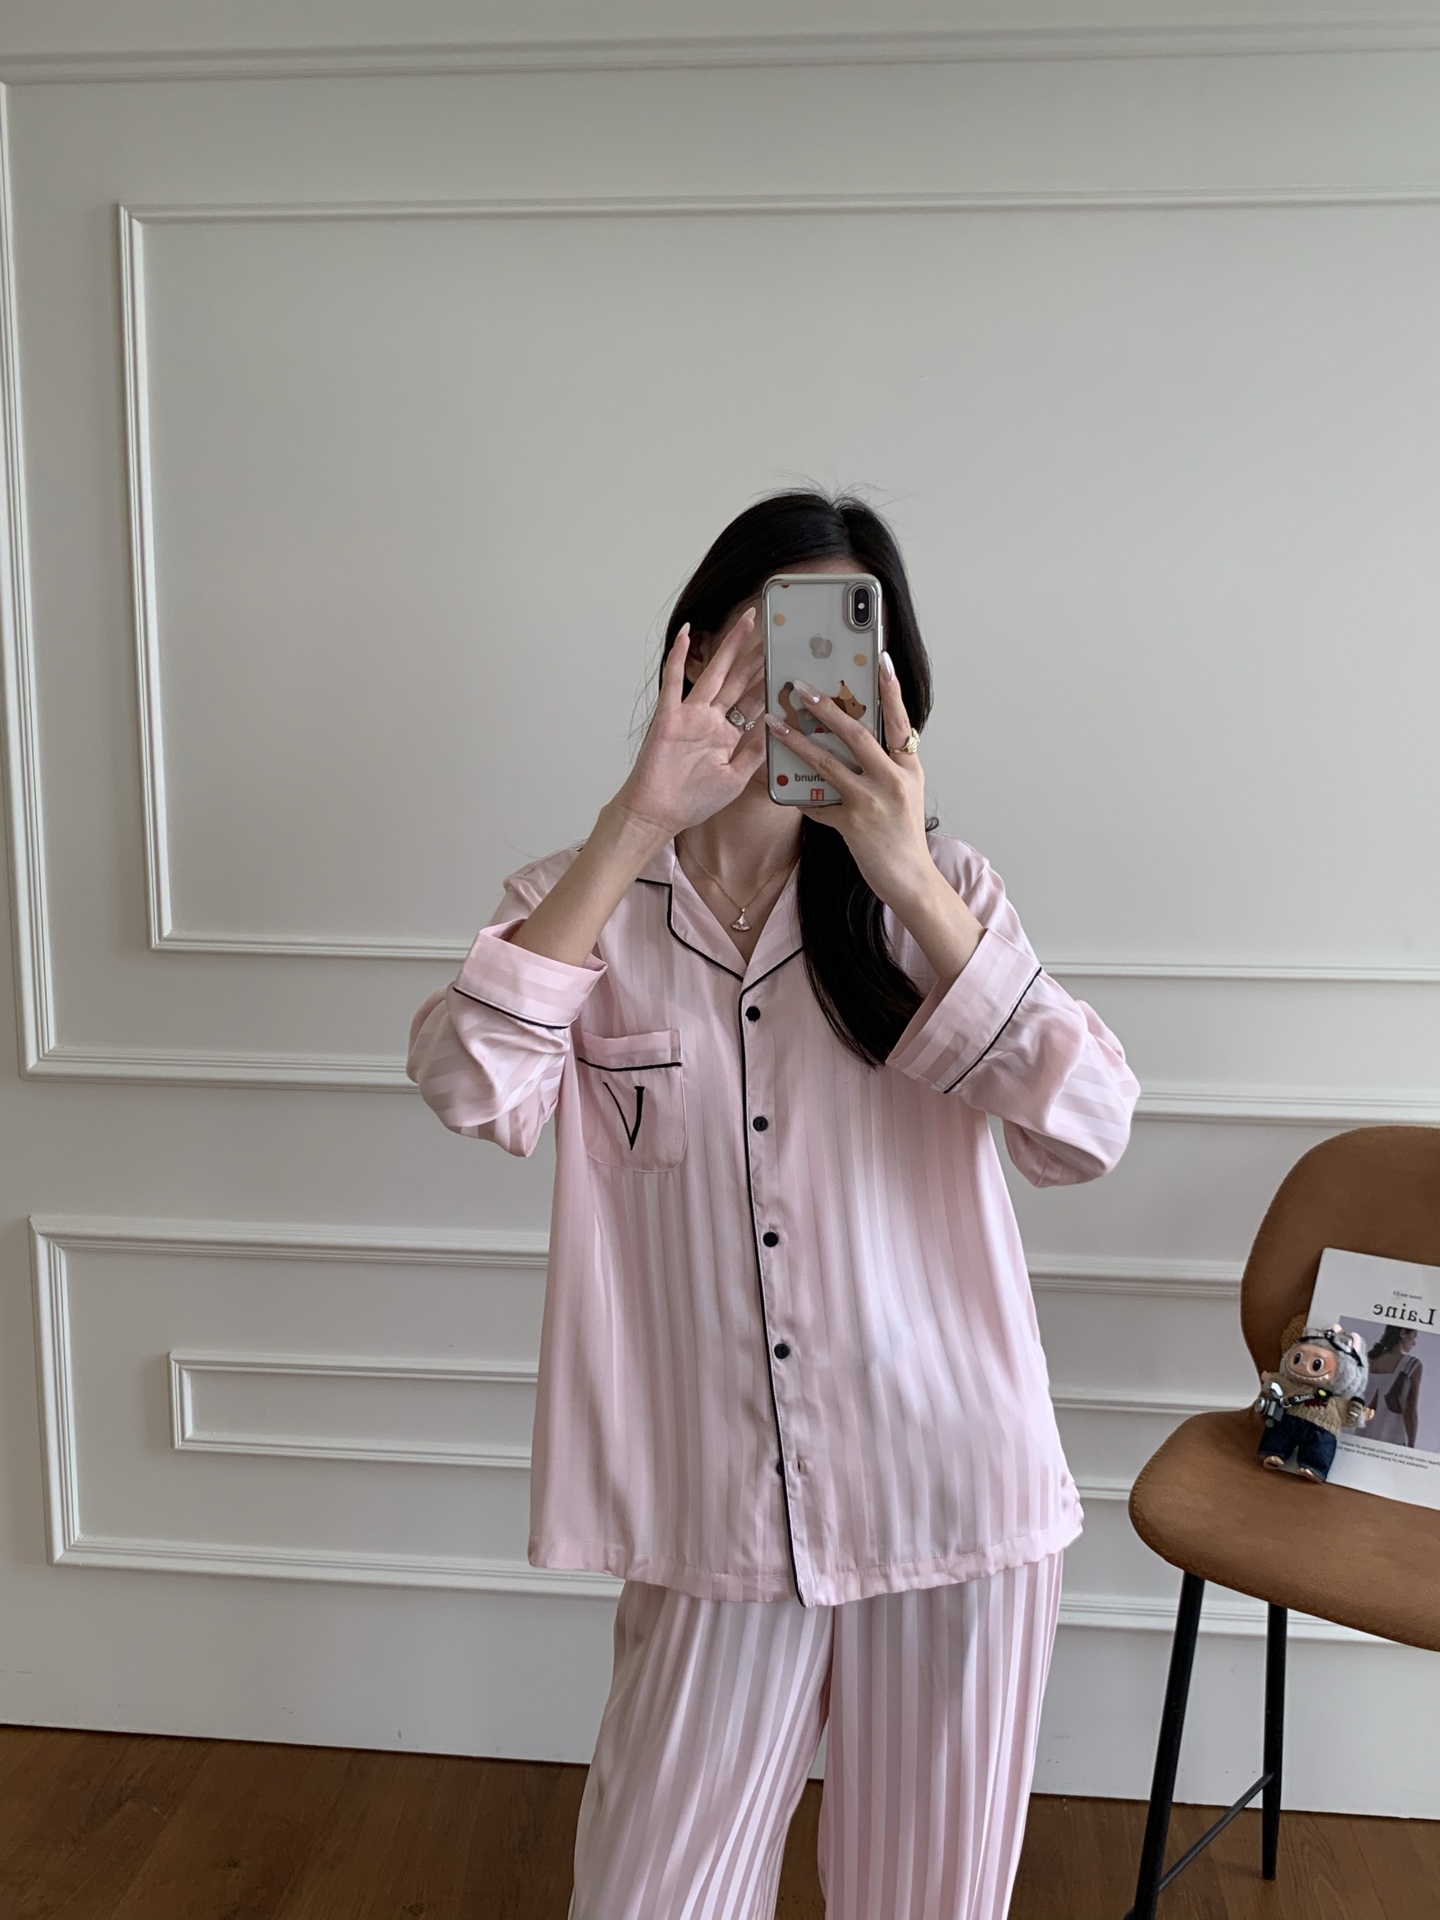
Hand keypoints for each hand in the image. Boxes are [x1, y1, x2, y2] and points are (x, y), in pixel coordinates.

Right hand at [613, 609, 767, 838]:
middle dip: (757, 656)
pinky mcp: (668, 717)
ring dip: (731, 647)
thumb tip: (777, 729)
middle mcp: (710, 720)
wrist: (656, 815)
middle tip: (774, 629)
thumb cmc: (690, 802)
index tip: (787, 662)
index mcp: (726, 736)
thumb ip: (754, 754)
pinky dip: (677, 657)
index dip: (771, 682)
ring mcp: (689, 716)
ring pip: (715, 673)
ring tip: (747, 621)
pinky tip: (686, 634)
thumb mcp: (734, 780)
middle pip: (739, 681)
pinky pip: (673, 682)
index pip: (754, 703)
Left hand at [763, 656, 984, 986]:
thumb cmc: (903, 833)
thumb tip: (853, 739)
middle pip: (855, 734)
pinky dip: (799, 795)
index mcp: (908, 766)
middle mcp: (893, 779)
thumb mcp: (904, 791)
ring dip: (796, 741)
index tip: (881, 660)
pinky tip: (781, 786)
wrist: (910, 878)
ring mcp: (872, 801)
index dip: (890, 690)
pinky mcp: (852, 823)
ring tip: (773, 724)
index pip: (899, 720)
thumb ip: (884, 765)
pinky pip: (817, 803)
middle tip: (800, 687)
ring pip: (827, 762)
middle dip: (825, 707)